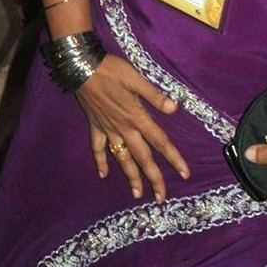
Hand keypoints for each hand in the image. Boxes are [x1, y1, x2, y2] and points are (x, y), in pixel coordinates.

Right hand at [76, 54, 190, 202]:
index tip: (185, 173)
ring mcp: (108, 129)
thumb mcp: (135, 78)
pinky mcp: (95, 126)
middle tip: (162, 198)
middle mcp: (123, 128)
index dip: (173, 157)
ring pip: (122, 158)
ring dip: (130, 177)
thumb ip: (154, 95)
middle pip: (142, 157)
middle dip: (154, 178)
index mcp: (136, 117)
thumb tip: (174, 108)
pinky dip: (101, 162)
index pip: (159, 141)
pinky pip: (98, 148)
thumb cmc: (112, 70)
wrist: (82, 68)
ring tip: (137, 195)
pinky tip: (103, 175)